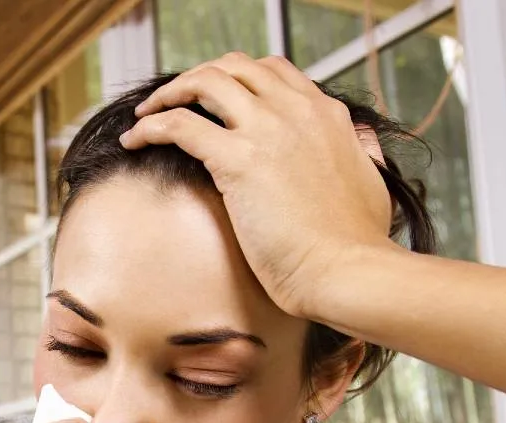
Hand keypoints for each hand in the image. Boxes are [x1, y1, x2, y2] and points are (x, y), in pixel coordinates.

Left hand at [119, 52, 393, 317]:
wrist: (348, 272)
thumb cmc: (356, 245)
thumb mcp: (371, 182)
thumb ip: (362, 152)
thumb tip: (361, 138)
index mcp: (326, 115)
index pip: (274, 73)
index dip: (237, 80)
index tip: (213, 101)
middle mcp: (297, 111)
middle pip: (235, 67)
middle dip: (198, 78)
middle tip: (173, 101)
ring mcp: (268, 130)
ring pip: (204, 83)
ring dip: (168, 93)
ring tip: (146, 114)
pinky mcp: (239, 160)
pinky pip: (179, 125)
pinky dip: (149, 126)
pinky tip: (134, 140)